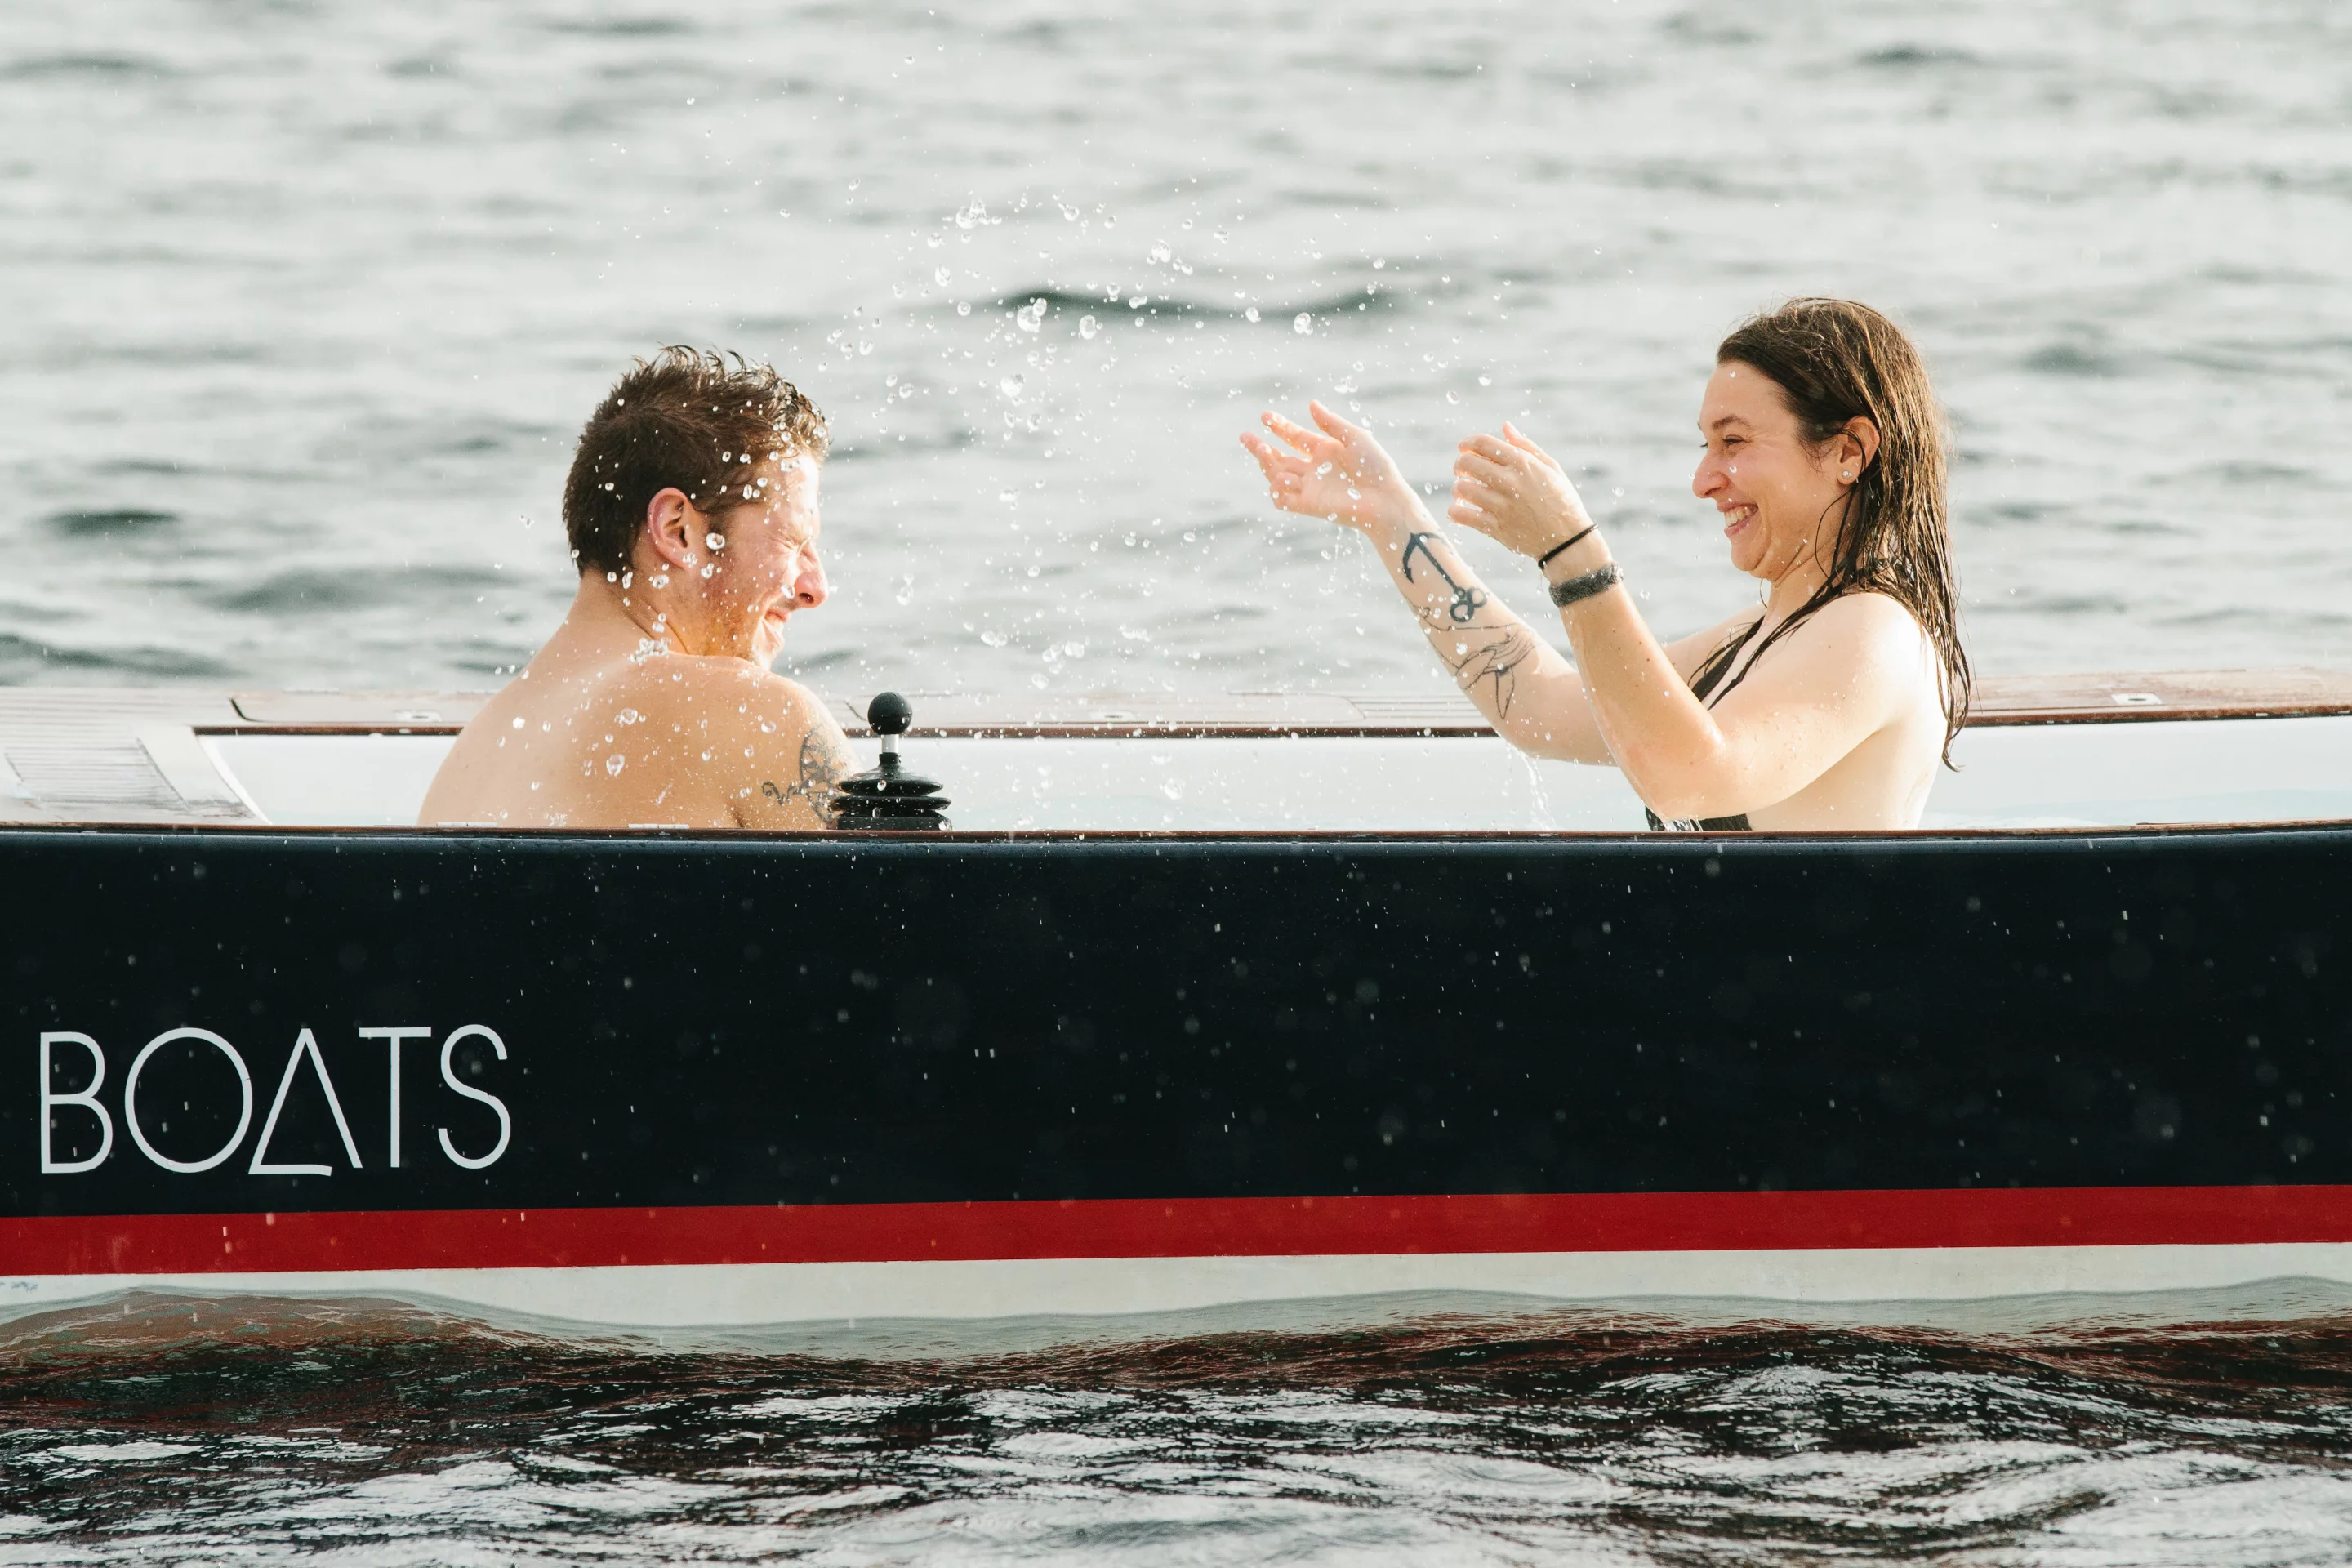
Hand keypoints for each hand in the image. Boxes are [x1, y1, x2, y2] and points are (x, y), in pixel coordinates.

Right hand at [1239, 401, 1417, 532]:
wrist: (1385, 498)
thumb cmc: (1376, 467)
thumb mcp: (1354, 437)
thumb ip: (1330, 423)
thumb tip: (1311, 404)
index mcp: (1323, 450)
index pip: (1293, 437)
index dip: (1278, 426)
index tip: (1265, 416)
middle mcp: (1312, 469)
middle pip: (1278, 457)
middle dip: (1259, 447)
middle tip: (1245, 436)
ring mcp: (1309, 488)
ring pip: (1276, 476)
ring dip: (1266, 463)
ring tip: (1263, 450)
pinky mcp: (1308, 505)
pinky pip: (1282, 499)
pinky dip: (1277, 489)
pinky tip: (1283, 477)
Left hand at [1449, 424, 1594, 558]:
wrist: (1568, 540)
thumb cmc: (1561, 500)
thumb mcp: (1551, 468)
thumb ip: (1526, 446)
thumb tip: (1505, 426)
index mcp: (1523, 464)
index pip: (1483, 443)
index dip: (1467, 442)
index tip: (1464, 447)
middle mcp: (1510, 482)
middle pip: (1467, 463)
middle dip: (1459, 464)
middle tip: (1462, 470)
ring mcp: (1502, 506)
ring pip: (1462, 488)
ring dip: (1458, 488)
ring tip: (1464, 491)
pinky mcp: (1495, 528)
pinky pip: (1462, 515)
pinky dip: (1455, 510)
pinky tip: (1461, 509)